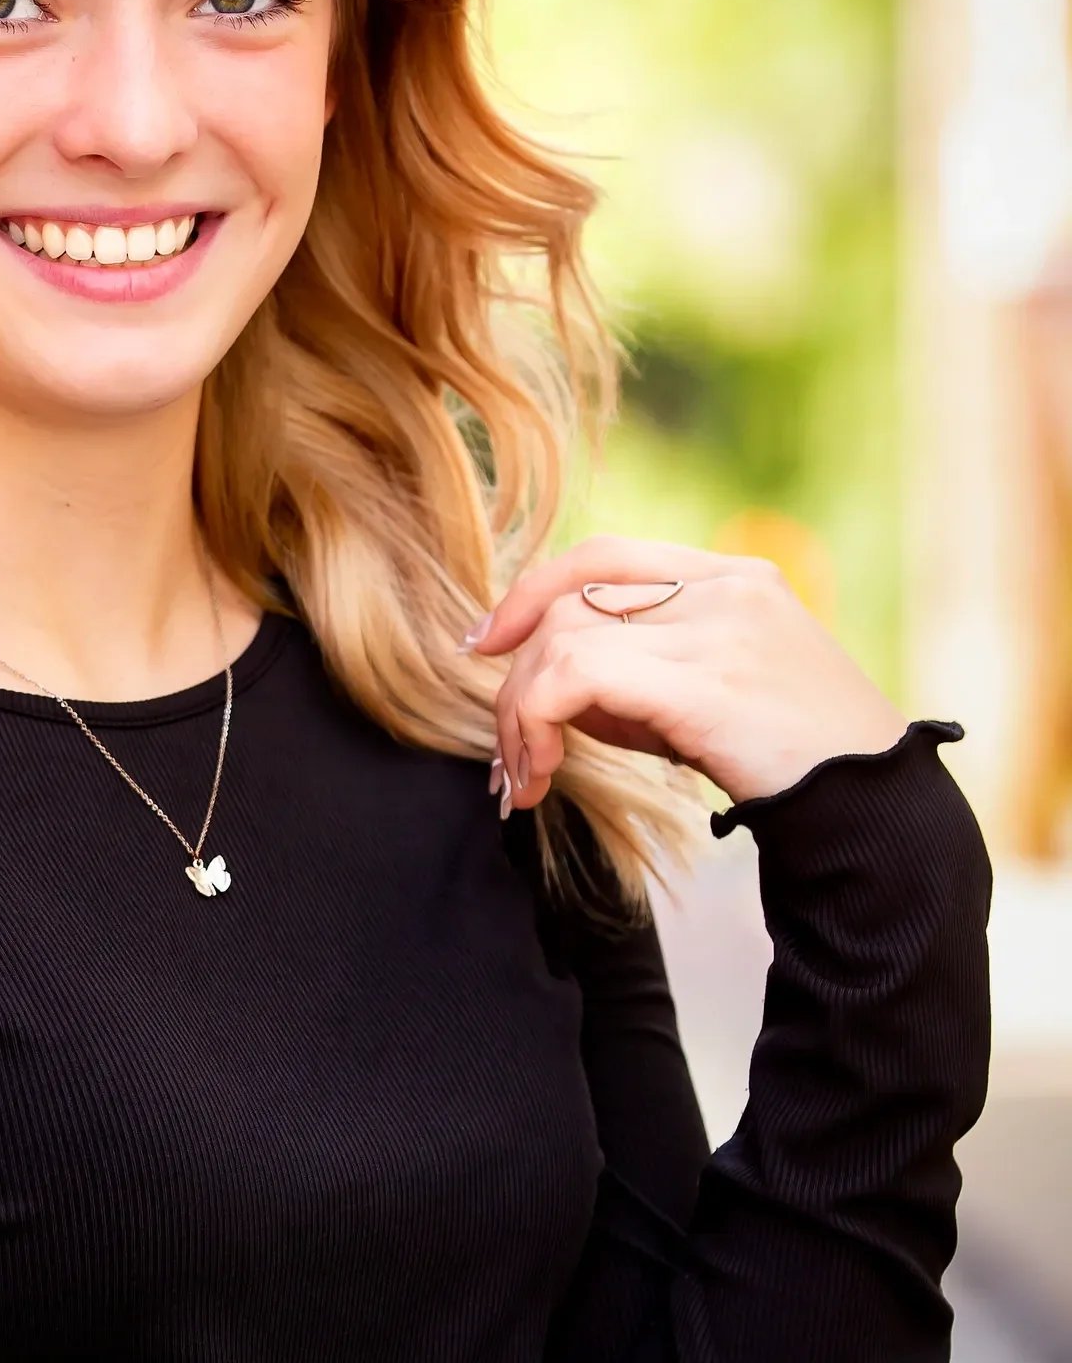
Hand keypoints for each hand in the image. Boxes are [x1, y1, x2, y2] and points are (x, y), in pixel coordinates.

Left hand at [464, 536, 908, 811]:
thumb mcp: (714, 697)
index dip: (531, 592)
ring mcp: (718, 629)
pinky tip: (542, 774)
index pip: (604, 554)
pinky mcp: (705, 681)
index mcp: (734, 578)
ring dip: (521, 714)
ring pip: (562, 639)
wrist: (875, 808)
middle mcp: (726, 589)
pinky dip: (537, 721)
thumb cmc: (793, 764)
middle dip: (515, 678)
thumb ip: (641, 674)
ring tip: (525, 779)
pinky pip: (577, 675)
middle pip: (571, 599)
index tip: (486, 645)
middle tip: (508, 756)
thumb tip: (544, 688)